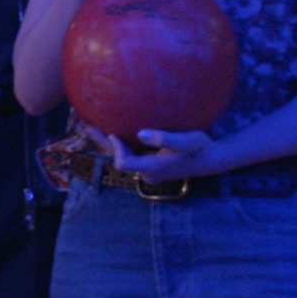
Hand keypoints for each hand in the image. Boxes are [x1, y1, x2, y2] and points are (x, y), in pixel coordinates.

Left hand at [85, 124, 216, 183]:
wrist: (210, 158)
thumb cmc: (199, 147)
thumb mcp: (187, 141)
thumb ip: (164, 139)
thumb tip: (140, 134)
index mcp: (152, 168)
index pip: (123, 163)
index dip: (115, 148)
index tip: (114, 131)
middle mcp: (146, 172)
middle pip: (117, 159)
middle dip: (103, 143)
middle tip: (86, 125)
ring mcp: (147, 170)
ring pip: (122, 157)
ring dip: (109, 143)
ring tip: (92, 126)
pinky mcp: (150, 164)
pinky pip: (130, 154)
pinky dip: (120, 143)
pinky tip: (113, 129)